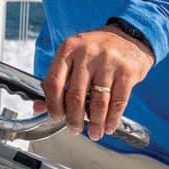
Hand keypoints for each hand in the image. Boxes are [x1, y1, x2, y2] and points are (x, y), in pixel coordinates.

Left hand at [42, 25, 154, 140]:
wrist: (128, 36)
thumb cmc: (96, 49)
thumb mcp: (73, 57)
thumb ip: (57, 81)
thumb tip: (39, 107)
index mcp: (69, 48)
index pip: (54, 82)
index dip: (53, 105)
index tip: (56, 117)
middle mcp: (87, 53)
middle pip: (75, 96)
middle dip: (74, 119)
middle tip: (74, 129)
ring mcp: (108, 61)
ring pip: (98, 103)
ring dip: (95, 124)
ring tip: (94, 133)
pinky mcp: (127, 71)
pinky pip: (118, 103)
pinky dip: (112, 119)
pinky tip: (108, 126)